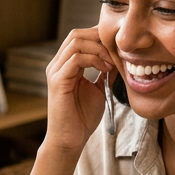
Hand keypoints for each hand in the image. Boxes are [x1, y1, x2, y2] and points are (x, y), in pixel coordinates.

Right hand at [45, 27, 113, 152]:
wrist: (70, 140)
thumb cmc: (83, 118)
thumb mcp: (99, 89)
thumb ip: (105, 72)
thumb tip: (119, 57)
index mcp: (66, 65)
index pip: (81, 37)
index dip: (100, 36)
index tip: (119, 46)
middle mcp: (58, 64)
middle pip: (77, 34)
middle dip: (100, 38)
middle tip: (117, 51)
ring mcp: (55, 71)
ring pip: (76, 42)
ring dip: (99, 49)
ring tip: (112, 62)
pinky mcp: (57, 81)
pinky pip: (75, 59)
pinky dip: (93, 59)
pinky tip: (105, 69)